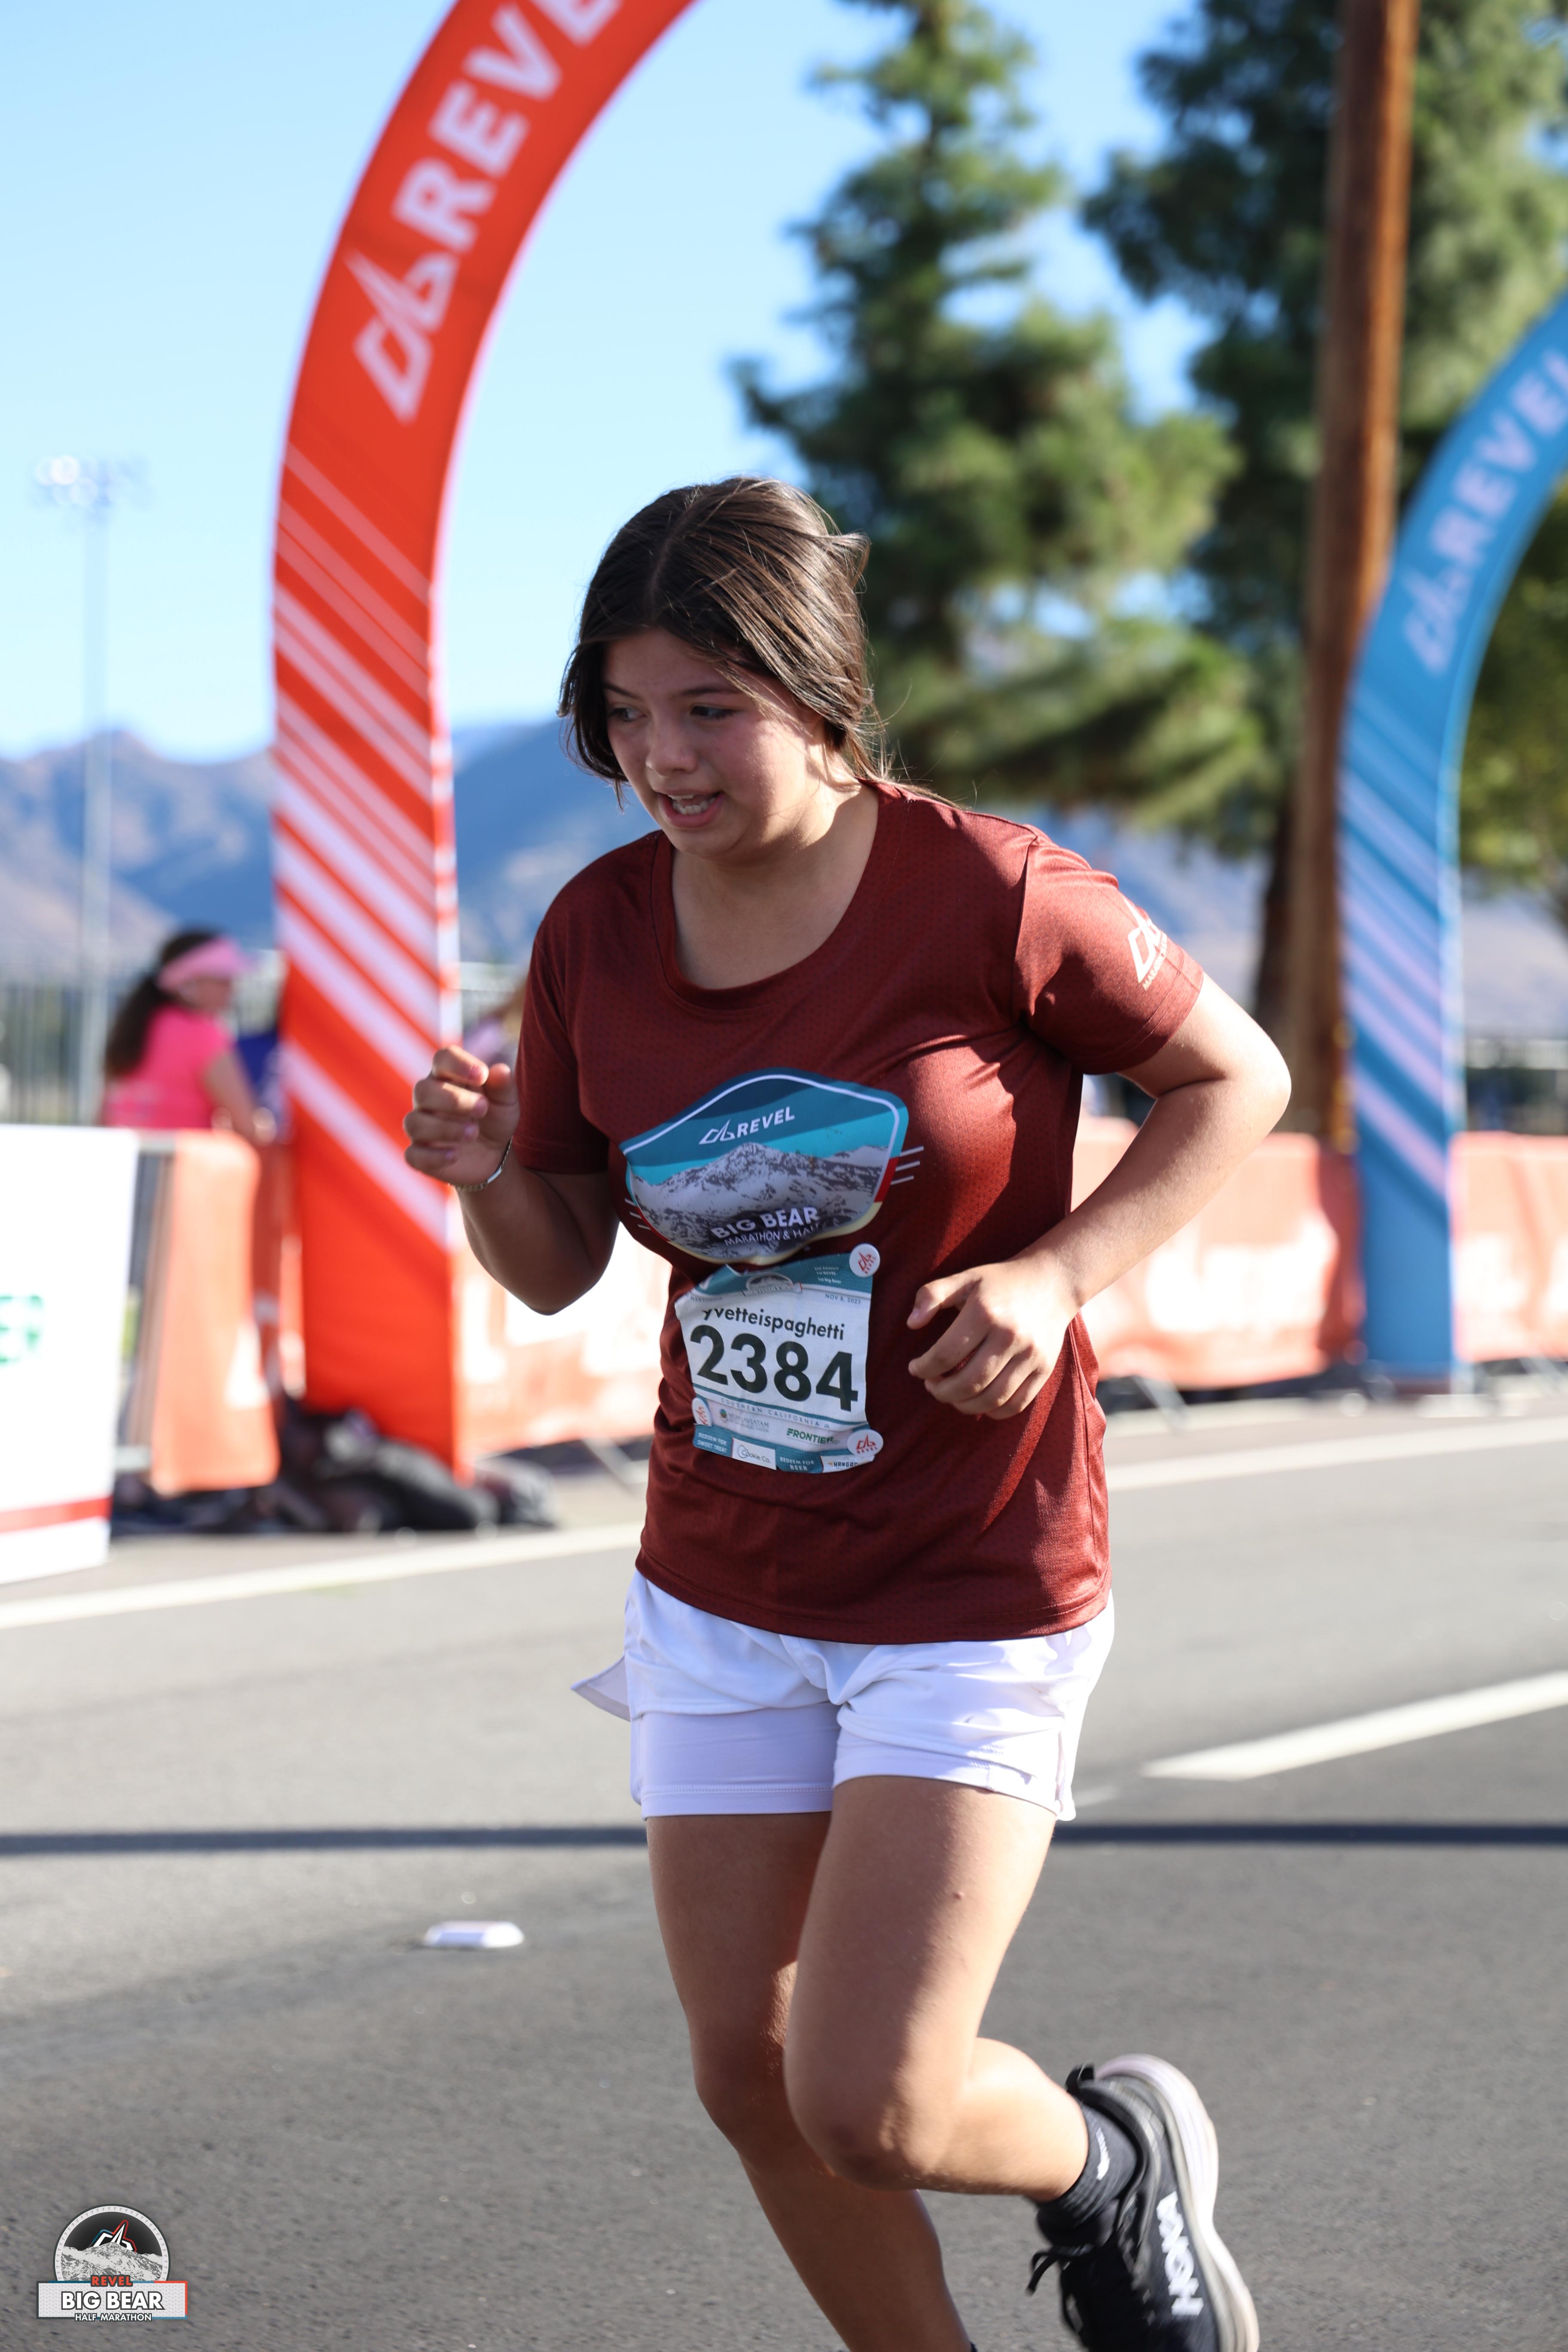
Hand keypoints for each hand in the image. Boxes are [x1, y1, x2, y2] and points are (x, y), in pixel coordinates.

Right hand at [404, 1046, 517, 1186]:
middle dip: (453, 1100)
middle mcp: (428, 1099)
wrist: (493, 1155)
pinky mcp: (419, 1154)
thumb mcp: (506, 1103)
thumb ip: (503, 1086)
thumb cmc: (494, 1119)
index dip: (458, 1063)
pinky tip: (455, 1155)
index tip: (482, 1075)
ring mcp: (421, 1126)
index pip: (442, 1058)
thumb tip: (500, 1070)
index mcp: (447, 1077)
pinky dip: (433, 1156)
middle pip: (423, 1090)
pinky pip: (413, 1154)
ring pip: (415, 1122)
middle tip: (482, 1109)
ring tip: (474, 1133)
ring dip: (445, 1128)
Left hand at [906, 1254, 1076, 1418]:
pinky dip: (992, 1411)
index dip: (924, 1368)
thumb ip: (932, 1295)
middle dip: (941, 1391)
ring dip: (963, 1405)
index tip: (915, 1368)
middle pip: (969, 1382)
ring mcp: (1031, 1356)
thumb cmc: (1000, 1283)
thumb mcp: (964, 1278)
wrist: (1051, 1283)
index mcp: (986, 1312)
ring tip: (951, 1394)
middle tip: (932, 1385)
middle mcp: (1011, 1336)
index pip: (946, 1354)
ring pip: (992, 1399)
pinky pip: (1015, 1404)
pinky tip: (978, 1400)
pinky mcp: (1044, 1369)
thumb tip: (911, 1324)